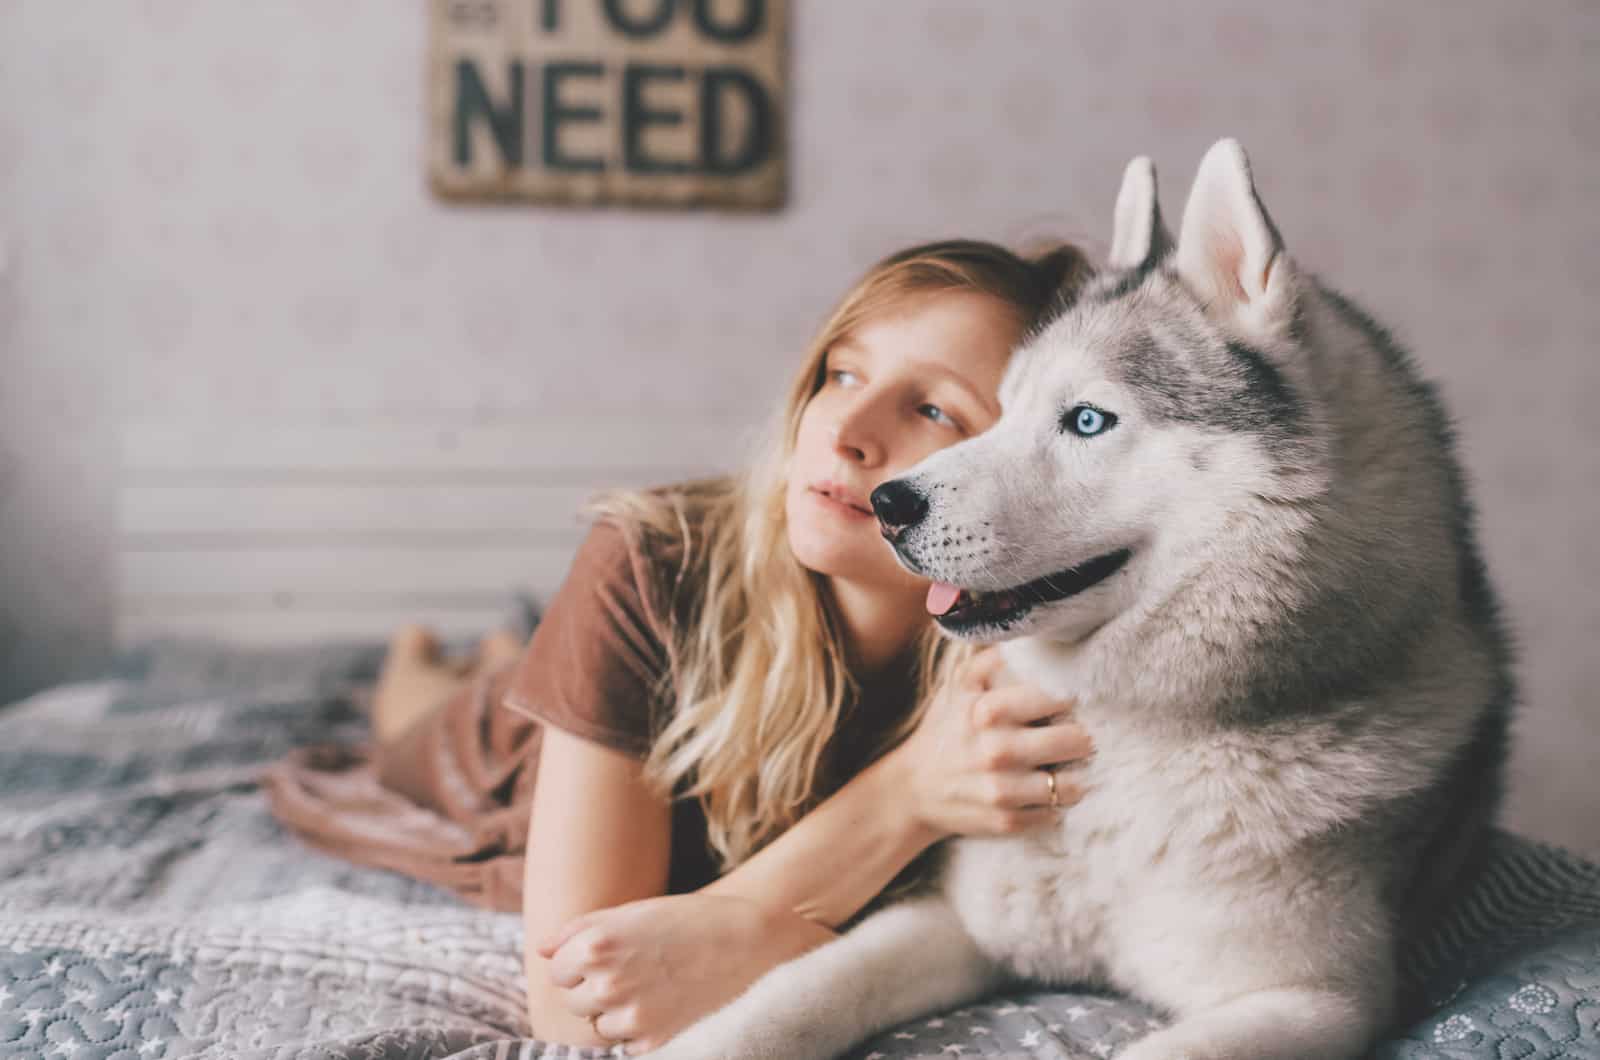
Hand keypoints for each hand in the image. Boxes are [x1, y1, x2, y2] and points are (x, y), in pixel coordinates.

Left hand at [534, 892, 818, 1053]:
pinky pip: (625, 1043)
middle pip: (574, 998)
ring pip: (598, 1024)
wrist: (754, 946)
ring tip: (654, 986)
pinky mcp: (650, 1042)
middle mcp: (605, 981)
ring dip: (615, 1010)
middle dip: (595, 987)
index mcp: (596, 942)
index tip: (610, 954)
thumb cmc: (694, 921)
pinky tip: (666, 1005)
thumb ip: (582, 929)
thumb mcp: (636, 912)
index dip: (580, 961)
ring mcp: (628, 1015)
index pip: (557, 967)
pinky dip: (638, 1029)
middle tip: (636, 969)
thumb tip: (542, 950)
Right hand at [891, 645, 1091, 840]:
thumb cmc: (946, 730)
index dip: (1075, 697)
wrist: (913, 789)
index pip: (1059, 697)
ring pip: (1073, 784)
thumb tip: (1030, 637)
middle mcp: (996, 750)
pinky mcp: (1006, 821)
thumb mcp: (961, 687)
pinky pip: (1055, 813)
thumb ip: (993, 659)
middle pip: (1077, 740)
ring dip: (1078, 775)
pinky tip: (1046, 792)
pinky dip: (1057, 803)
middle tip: (1084, 735)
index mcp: (988, 710)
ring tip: (1070, 766)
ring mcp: (1002, 790)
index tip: (1079, 699)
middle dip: (1086, 737)